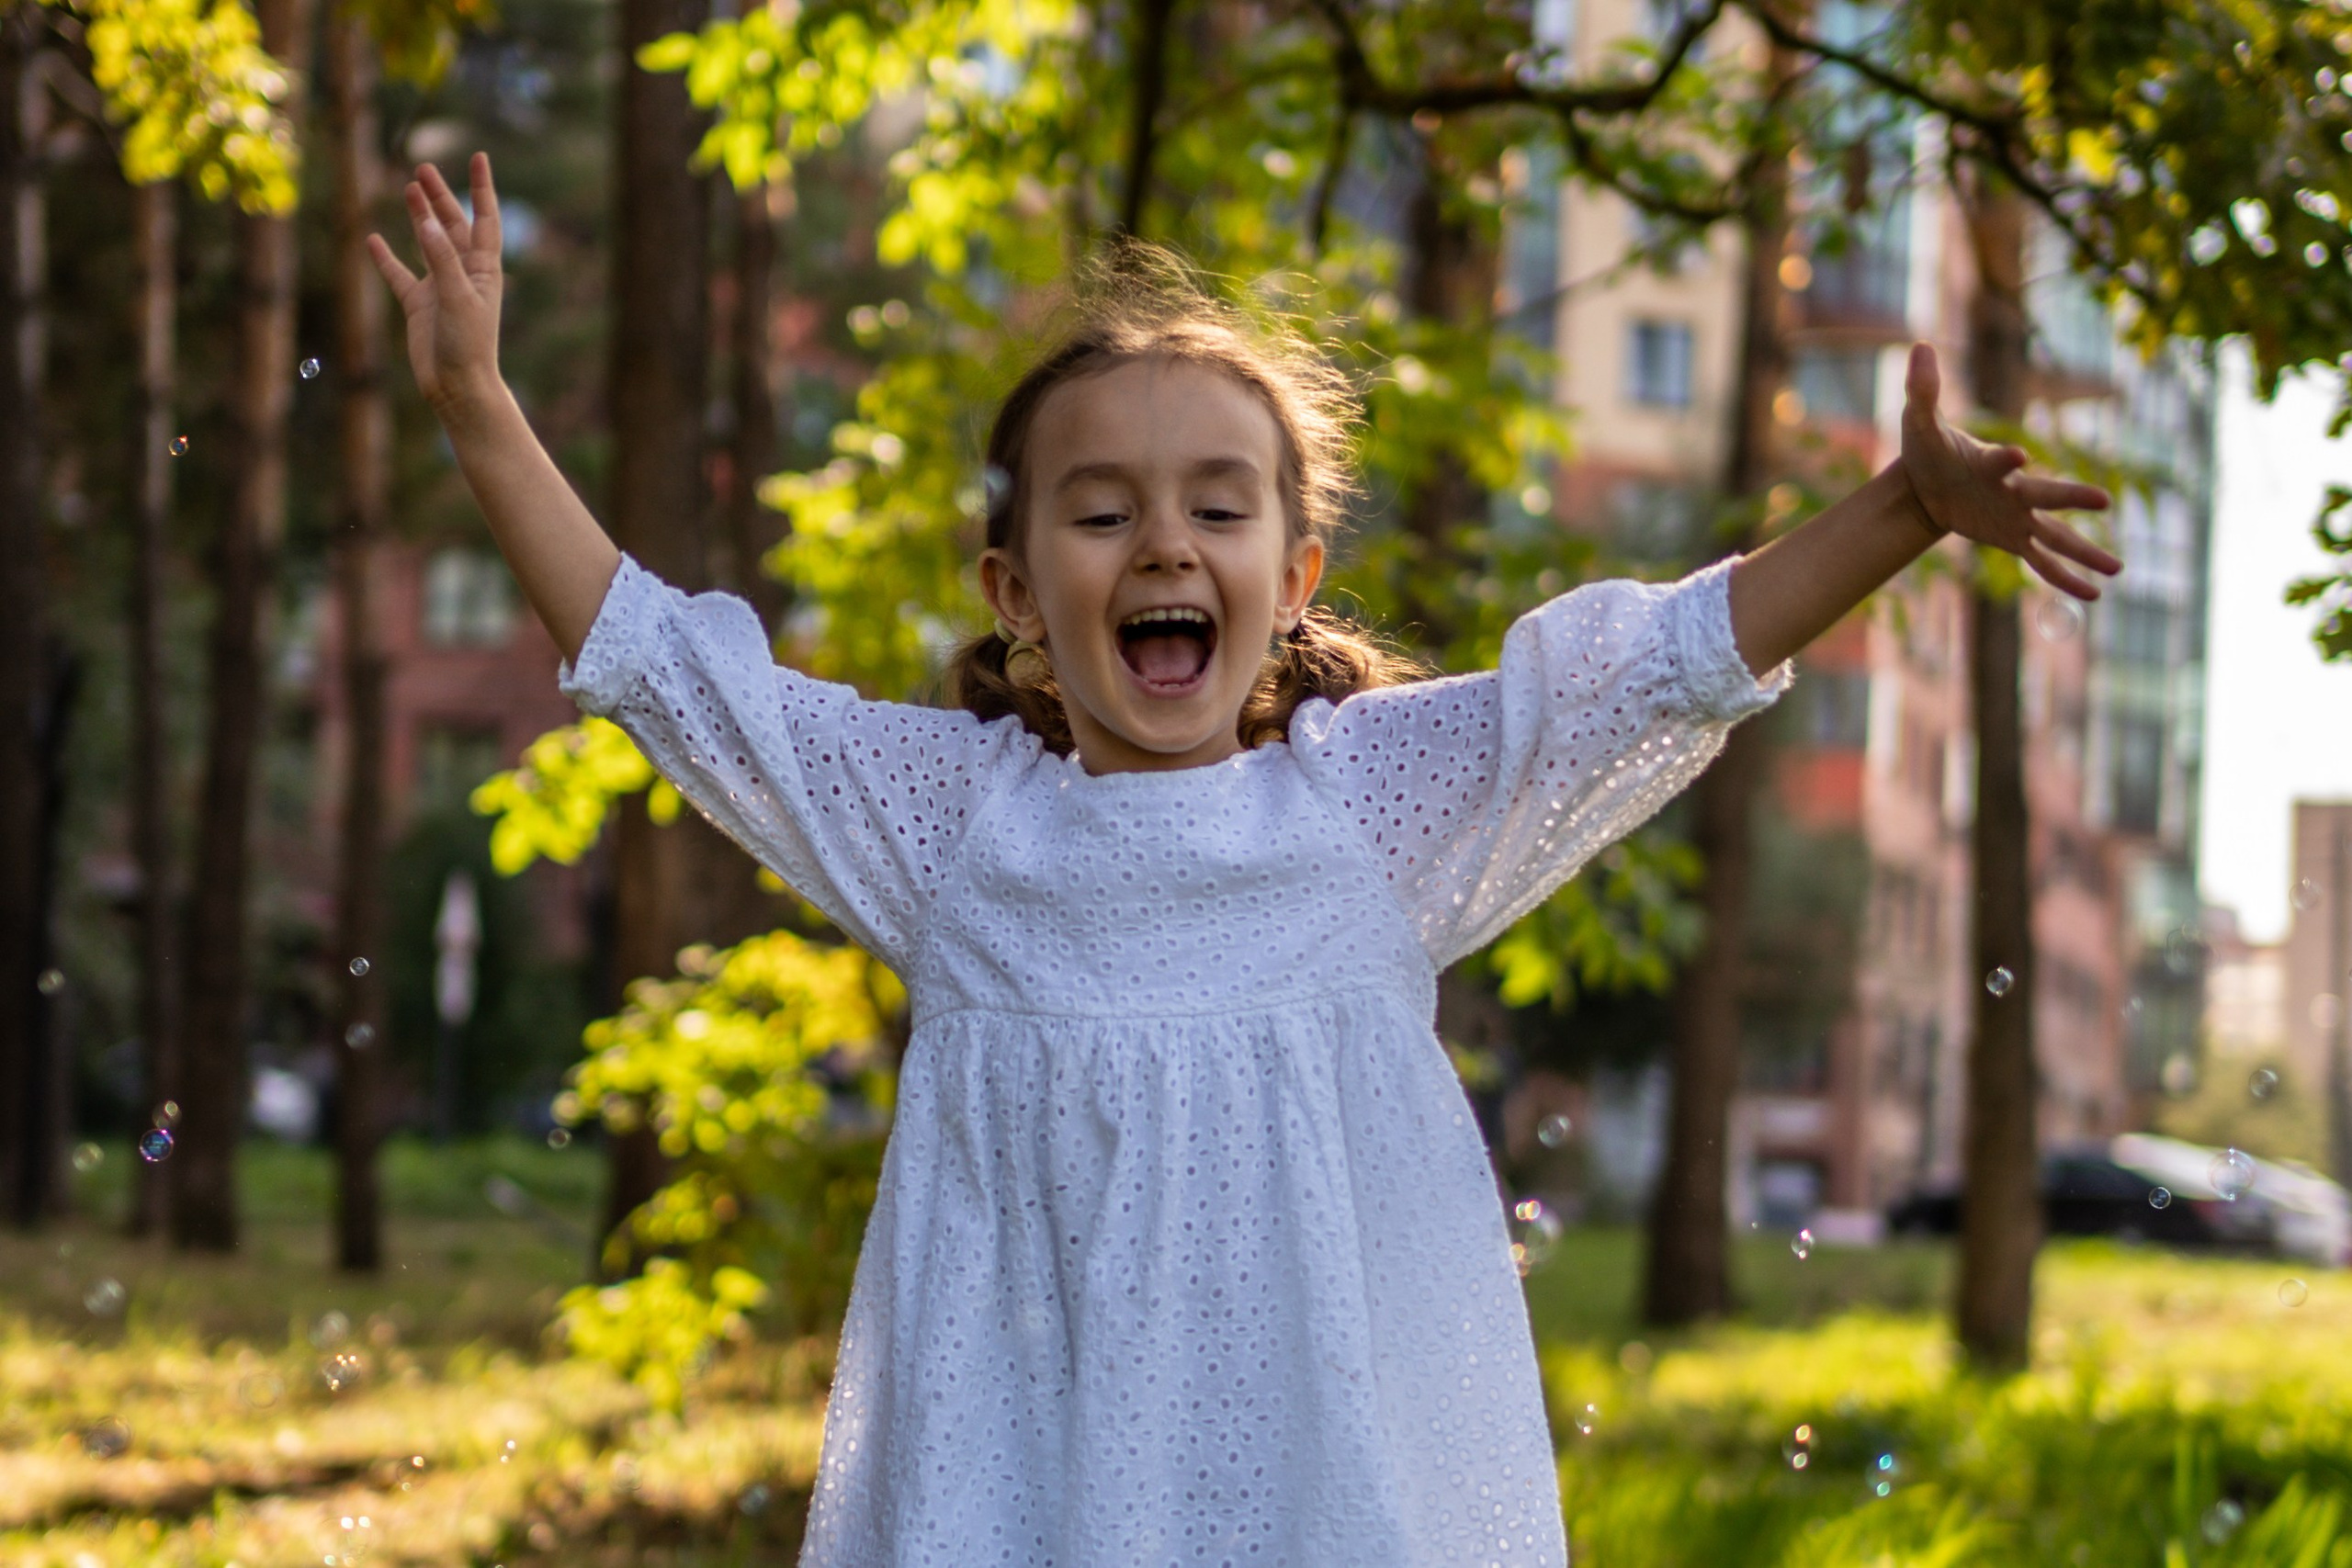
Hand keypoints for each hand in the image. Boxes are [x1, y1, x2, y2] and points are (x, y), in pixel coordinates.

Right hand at [367, 152, 504, 416]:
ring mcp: (441, 288)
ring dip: (419, 217)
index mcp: (484, 269)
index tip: (478, 157)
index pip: (485, 219)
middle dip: (441, 196)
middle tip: (423, 167)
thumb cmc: (467, 345)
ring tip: (408, 187)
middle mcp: (464, 274)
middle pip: (454, 225)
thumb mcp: (457, 297)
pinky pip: (400, 276)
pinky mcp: (419, 306)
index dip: (481, 188)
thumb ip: (442, 258)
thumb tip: (427, 222)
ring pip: (428, 243)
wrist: (457, 387)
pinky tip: (374, 240)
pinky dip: (387, 258)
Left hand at [1897, 342, 2121, 598]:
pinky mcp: (2013, 539)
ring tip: (2117, 569)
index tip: (2017, 454)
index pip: (2000, 460)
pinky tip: (2093, 595)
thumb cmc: (1929, 449)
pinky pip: (2042, 562)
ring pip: (2055, 536)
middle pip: (2045, 496)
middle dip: (2071, 498)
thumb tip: (1921, 346)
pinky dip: (2064, 579)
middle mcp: (2014, 489)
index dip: (2006, 457)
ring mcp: (2018, 517)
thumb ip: (1922, 390)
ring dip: (2084, 552)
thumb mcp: (1919, 423)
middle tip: (2104, 501)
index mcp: (1991, 462)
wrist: (1927, 483)